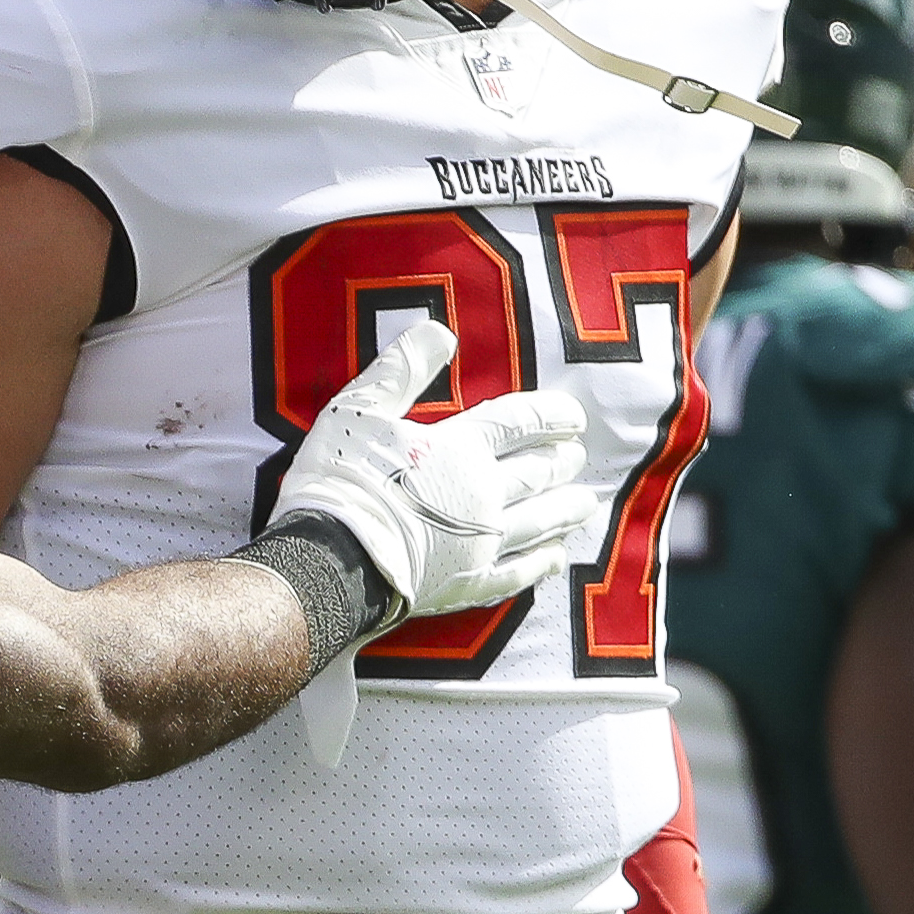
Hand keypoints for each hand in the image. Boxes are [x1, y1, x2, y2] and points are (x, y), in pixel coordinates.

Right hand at [273, 317, 592, 625]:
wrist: (329, 560)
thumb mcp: (358, 410)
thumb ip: (401, 369)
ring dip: (565, 508)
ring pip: (540, 520)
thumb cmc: (339, 480)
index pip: (519, 422)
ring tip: (585, 503)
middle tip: (577, 456)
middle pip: (537, 471)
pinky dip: (542, 563)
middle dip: (561, 460)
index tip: (575, 416)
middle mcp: (482, 492)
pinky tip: (556, 557)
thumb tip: (440, 330)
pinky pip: (519, 573)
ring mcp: (480, 541)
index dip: (551, 415)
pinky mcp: (469, 583)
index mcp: (459, 447)